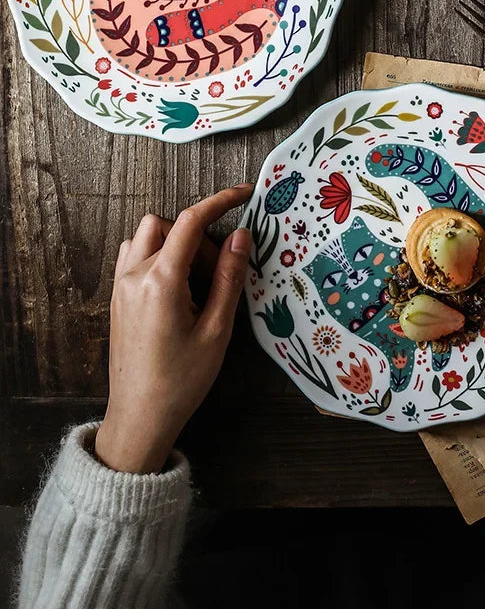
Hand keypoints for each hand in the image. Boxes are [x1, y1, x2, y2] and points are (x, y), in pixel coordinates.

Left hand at [95, 185, 252, 472]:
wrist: (140, 415)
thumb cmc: (182, 379)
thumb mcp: (217, 329)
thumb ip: (228, 277)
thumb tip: (241, 236)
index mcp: (161, 281)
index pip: (191, 221)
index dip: (220, 200)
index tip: (244, 193)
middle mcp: (135, 275)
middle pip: (169, 225)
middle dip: (200, 236)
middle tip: (221, 272)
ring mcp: (120, 285)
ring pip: (147, 236)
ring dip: (176, 243)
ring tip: (198, 281)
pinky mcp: (117, 297)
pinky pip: (135, 255)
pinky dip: (159, 255)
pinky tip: (178, 287)